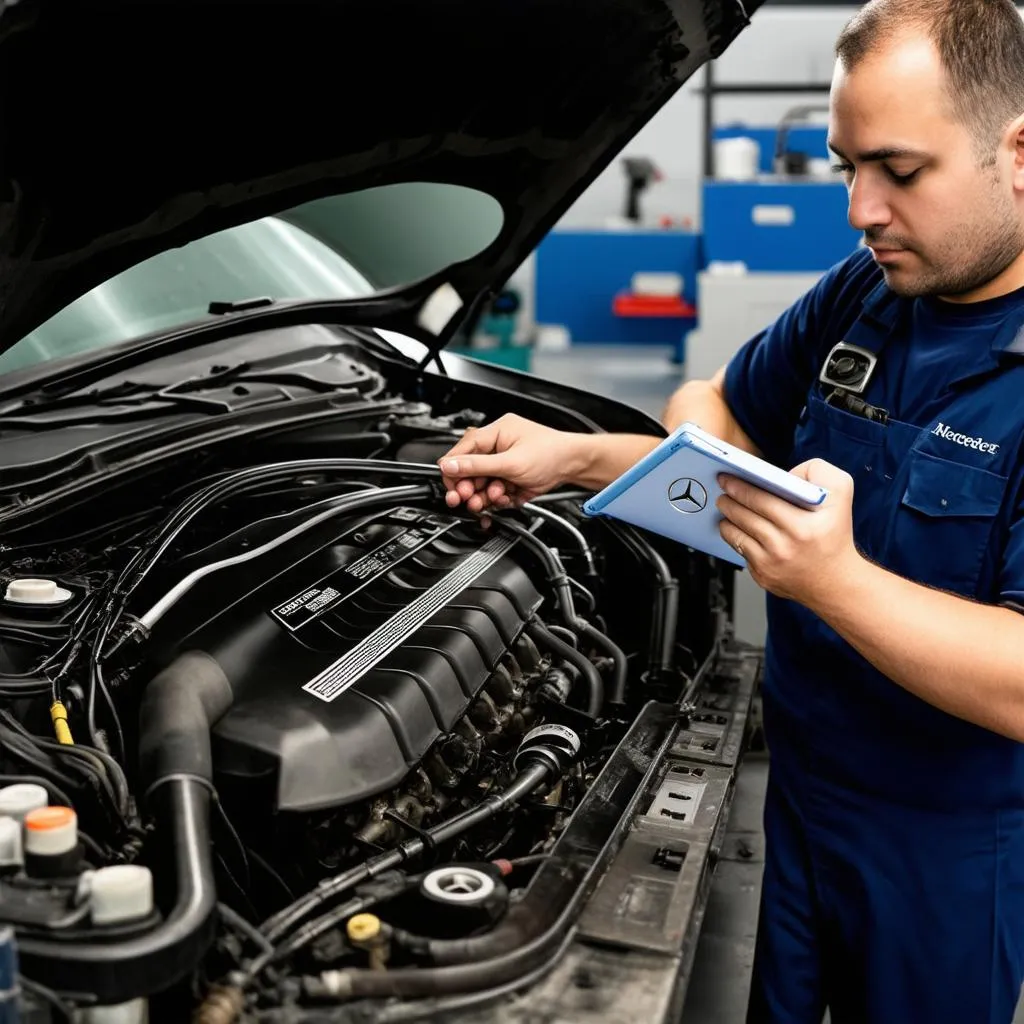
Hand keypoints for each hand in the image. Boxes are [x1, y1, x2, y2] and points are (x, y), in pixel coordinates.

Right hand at [437, 413, 584, 512]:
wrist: (575, 465)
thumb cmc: (551, 453)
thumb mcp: (510, 462)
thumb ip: (477, 466)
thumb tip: (449, 465)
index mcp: (496, 432)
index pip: (463, 450)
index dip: (454, 469)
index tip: (451, 486)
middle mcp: (498, 446)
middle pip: (471, 470)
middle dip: (469, 487)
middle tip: (467, 499)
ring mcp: (505, 464)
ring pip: (483, 484)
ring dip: (484, 495)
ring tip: (491, 500)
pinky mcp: (512, 479)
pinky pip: (496, 492)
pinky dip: (497, 500)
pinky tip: (502, 500)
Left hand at [715, 458, 862, 607]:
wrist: (837, 582)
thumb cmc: (835, 535)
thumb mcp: (841, 493)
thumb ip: (817, 471)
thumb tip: (786, 473)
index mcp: (803, 526)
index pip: (762, 500)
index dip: (740, 487)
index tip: (727, 479)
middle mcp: (785, 546)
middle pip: (745, 516)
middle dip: (728, 501)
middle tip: (722, 490)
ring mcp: (771, 564)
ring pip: (736, 535)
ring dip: (727, 518)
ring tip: (725, 506)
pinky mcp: (762, 576)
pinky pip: (740, 551)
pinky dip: (734, 537)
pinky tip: (734, 527)